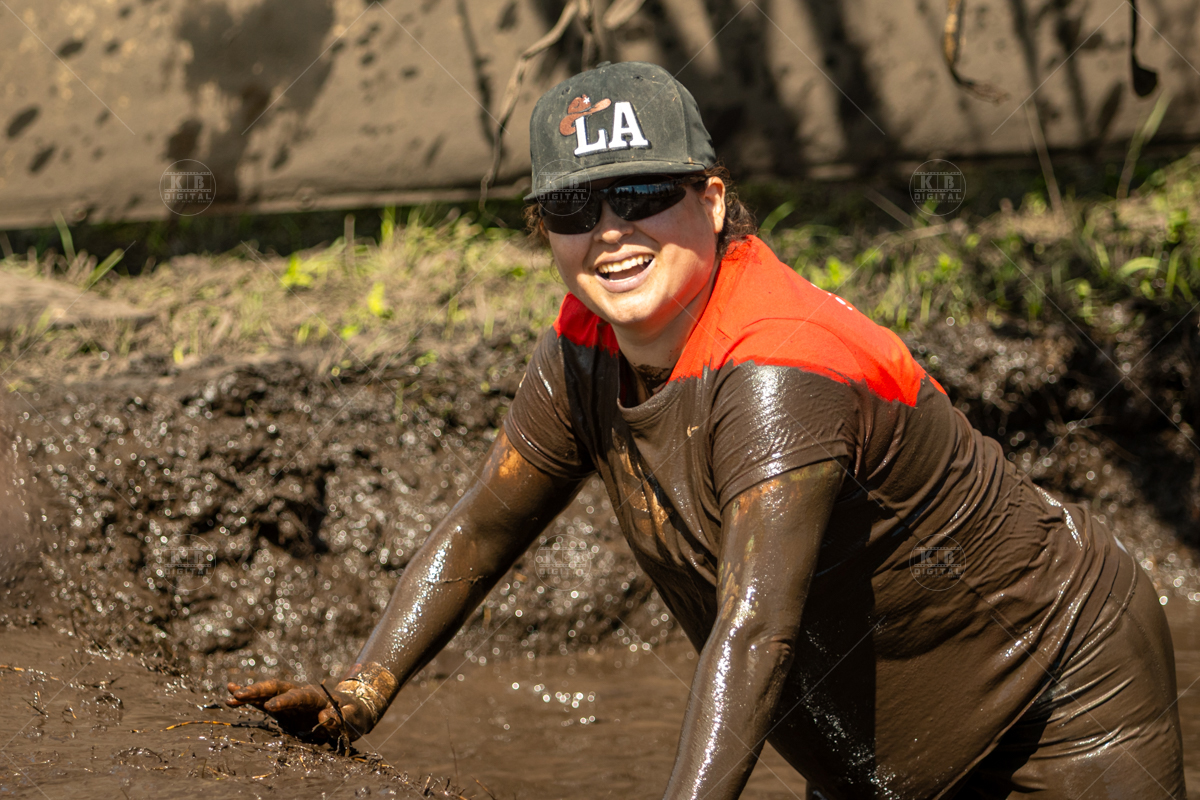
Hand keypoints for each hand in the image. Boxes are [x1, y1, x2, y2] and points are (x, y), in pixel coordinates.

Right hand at [226, 679, 372, 743]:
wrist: (351, 710)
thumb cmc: (353, 715)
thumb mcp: (352, 718)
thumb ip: (340, 719)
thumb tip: (325, 718)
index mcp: (317, 695)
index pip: (299, 696)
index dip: (285, 700)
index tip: (271, 706)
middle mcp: (300, 693)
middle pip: (278, 688)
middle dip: (259, 690)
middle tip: (240, 694)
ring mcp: (290, 700)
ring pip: (267, 692)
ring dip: (249, 693)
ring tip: (230, 694)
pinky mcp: (282, 708)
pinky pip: (263, 702)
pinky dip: (248, 701)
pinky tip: (230, 698)